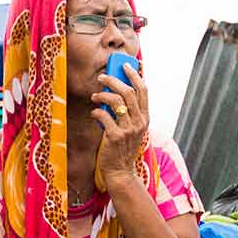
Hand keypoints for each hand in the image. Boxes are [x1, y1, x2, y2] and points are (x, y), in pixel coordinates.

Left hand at [92, 62, 149, 187]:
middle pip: (128, 92)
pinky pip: (104, 116)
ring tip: (94, 96)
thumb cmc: (123, 147)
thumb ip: (128, 112)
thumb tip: (114, 92)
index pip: (143, 91)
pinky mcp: (115, 137)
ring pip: (116, 101)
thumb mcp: (132, 129)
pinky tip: (93, 113)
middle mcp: (139, 122)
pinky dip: (96, 112)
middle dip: (114, 80)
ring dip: (102, 95)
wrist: (121, 171)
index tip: (125, 65)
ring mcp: (128, 130)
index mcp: (145, 118)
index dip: (134, 75)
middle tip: (102, 77)